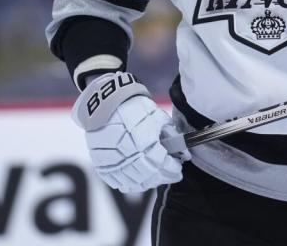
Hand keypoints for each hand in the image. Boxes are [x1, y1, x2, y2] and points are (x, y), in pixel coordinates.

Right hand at [71, 72, 188, 192]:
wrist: (105, 104)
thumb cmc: (135, 108)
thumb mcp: (158, 118)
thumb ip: (172, 136)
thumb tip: (184, 153)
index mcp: (145, 144)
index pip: (163, 166)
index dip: (173, 169)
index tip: (178, 169)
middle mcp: (128, 157)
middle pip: (150, 177)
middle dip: (163, 177)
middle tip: (169, 174)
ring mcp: (114, 163)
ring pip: (134, 183)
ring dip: (148, 182)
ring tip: (155, 177)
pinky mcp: (102, 165)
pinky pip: (117, 182)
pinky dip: (129, 183)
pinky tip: (137, 180)